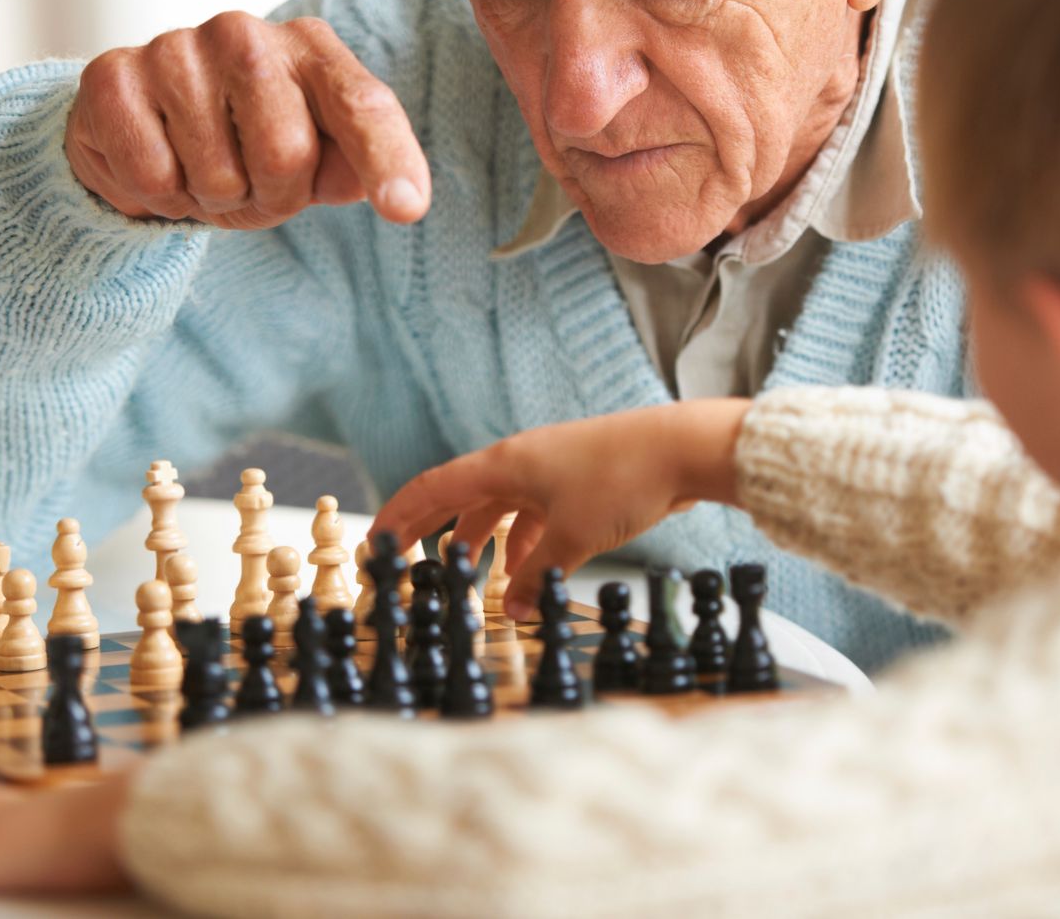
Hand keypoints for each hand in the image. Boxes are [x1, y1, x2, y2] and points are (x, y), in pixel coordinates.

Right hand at [65, 11, 431, 229]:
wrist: (144, 134)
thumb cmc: (247, 146)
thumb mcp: (313, 164)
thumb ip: (352, 169)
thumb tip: (398, 194)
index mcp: (312, 50)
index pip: (362, 105)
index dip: (387, 159)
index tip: (406, 208)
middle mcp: (246, 33)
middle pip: (286, 154)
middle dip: (269, 196)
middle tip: (247, 184)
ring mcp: (175, 47)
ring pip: (216, 174)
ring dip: (210, 199)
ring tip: (199, 172)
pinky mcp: (112, 76)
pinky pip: (153, 176)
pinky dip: (157, 197)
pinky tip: (157, 165)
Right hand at [370, 399, 750, 619]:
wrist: (683, 449)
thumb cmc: (623, 480)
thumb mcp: (572, 538)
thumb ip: (535, 576)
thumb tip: (511, 608)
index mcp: (505, 463)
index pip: (433, 488)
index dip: (399, 515)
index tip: (375, 542)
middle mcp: (521, 461)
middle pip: (462, 496)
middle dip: (433, 529)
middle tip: (409, 559)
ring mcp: (551, 469)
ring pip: (501, 506)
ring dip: (484, 540)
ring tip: (474, 576)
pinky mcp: (579, 481)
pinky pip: (536, 513)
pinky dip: (525, 541)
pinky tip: (529, 570)